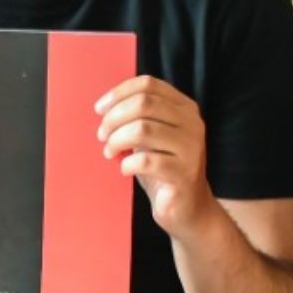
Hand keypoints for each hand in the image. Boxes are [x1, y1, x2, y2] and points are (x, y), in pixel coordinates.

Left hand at [95, 74, 213, 233]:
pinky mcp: (184, 174)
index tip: (99, 110)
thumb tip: (104, 109)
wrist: (186, 208)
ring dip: (117, 140)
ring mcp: (191, 148)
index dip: (119, 93)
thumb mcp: (151, 138)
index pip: (148, 84)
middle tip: (102, 135)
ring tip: (110, 152)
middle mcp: (192, 123)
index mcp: (184, 108)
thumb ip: (137, 119)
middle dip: (114, 118)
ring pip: (143, 129)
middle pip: (143, 103)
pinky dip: (127, 164)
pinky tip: (125, 169)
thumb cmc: (162, 170)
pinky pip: (146, 161)